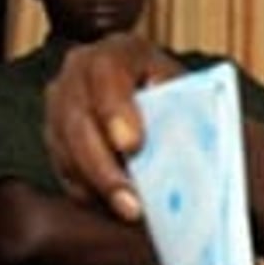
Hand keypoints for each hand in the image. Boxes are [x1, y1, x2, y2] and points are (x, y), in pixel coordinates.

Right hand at [44, 33, 184, 221]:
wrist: (161, 97)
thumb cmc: (181, 95)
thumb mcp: (192, 92)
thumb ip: (193, 113)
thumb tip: (208, 149)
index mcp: (120, 51)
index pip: (107, 74)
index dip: (116, 110)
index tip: (132, 145)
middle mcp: (80, 71)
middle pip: (79, 119)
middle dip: (105, 166)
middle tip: (132, 202)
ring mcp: (61, 103)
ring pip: (66, 148)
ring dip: (97, 186)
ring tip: (130, 212)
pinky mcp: (55, 134)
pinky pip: (63, 167)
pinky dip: (88, 190)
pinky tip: (113, 206)